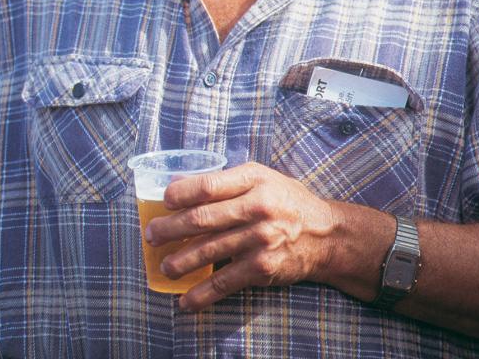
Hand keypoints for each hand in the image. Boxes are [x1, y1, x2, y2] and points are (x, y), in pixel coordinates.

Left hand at [144, 161, 337, 310]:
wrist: (325, 234)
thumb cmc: (286, 200)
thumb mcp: (261, 178)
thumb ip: (226, 181)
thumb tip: (179, 184)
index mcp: (254, 179)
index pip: (209, 185)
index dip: (181, 193)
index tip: (163, 200)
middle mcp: (257, 207)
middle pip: (203, 218)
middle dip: (171, 229)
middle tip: (152, 235)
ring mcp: (259, 239)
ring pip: (208, 251)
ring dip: (180, 261)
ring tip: (165, 266)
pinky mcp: (262, 268)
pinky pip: (224, 282)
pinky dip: (201, 294)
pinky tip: (186, 301)